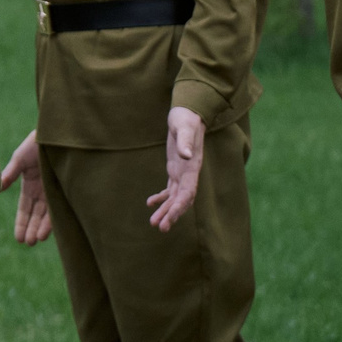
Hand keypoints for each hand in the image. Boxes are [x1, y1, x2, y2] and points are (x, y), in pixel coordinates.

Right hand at [0, 131, 53, 244]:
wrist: (57, 134)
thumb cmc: (36, 143)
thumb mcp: (20, 158)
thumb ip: (10, 173)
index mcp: (30, 183)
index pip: (25, 208)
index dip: (21, 222)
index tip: (19, 237)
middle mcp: (43, 190)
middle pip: (36, 214)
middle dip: (31, 228)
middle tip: (27, 243)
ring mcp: (55, 190)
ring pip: (46, 214)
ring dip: (40, 228)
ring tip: (35, 241)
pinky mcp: (65, 188)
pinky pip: (58, 208)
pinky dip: (51, 220)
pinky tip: (46, 231)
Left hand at [145, 107, 205, 231]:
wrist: (188, 113)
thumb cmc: (185, 119)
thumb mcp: (183, 127)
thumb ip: (185, 141)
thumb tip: (186, 155)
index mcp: (192, 168)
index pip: (188, 193)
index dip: (179, 207)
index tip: (169, 219)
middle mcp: (189, 174)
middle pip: (182, 200)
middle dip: (172, 214)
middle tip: (160, 228)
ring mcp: (182, 173)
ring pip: (175, 197)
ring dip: (165, 210)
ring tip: (153, 223)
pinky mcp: (175, 169)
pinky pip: (170, 189)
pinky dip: (161, 198)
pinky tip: (149, 203)